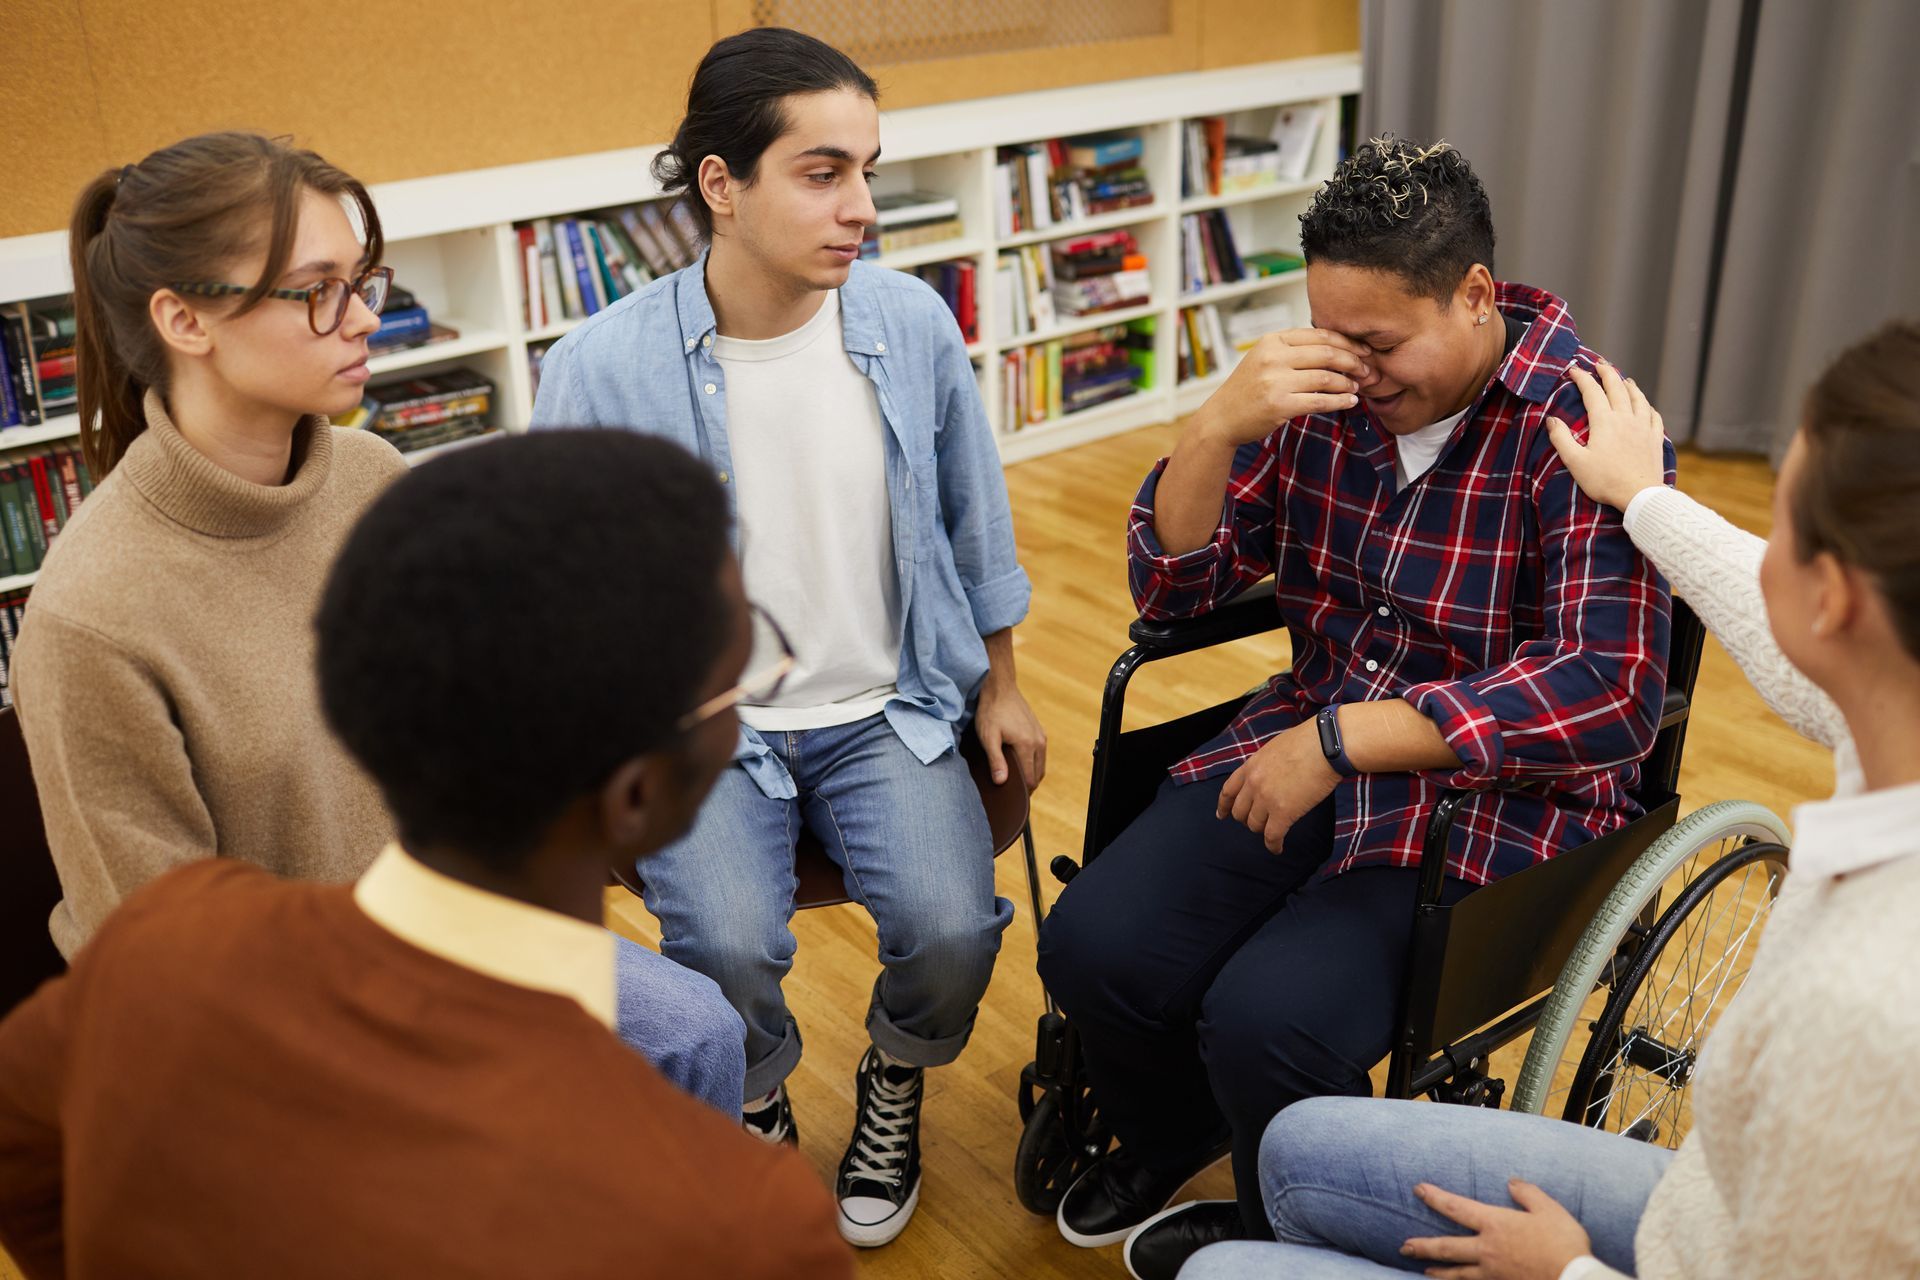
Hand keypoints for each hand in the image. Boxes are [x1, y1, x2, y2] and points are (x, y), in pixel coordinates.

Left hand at [975, 677, 1047, 790]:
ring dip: (1030, 773)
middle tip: (1009, 789)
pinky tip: (1018, 762)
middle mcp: (1039, 742)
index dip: (1021, 791)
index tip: (1009, 796)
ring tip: (1012, 777)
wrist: (999, 688)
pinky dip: (1032, 762)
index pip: (1031, 779)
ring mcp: (1041, 736)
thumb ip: (996, 760)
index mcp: (1028, 746)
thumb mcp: (988, 737)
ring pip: (1040, 764)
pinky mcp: (1039, 730)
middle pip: (1038, 774)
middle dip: (1026, 784)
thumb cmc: (991, 711)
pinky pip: (1040, 754)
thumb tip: (1002, 782)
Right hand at [1193, 328, 1372, 447]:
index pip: (1321, 335)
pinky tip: (1350, 402)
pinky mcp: (1280, 405)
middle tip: (1368, 370)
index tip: (1364, 351)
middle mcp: (1274, 357)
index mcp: (1273, 341)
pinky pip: (1320, 401)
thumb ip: (1293, 349)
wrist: (1222, 417)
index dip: (1348, 342)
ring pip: (1327, 378)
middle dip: (1354, 362)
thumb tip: (1336, 345)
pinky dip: (1340, 401)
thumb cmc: (1247, 388)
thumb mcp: (1264, 358)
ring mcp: (1276, 381)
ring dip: (1348, 384)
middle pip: (1328, 354)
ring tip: (1358, 388)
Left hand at [1216, 720, 1340, 851]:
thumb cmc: (1307, 742)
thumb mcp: (1274, 748)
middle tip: (1258, 822)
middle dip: (1247, 819)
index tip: (1221, 815)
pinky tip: (1277, 848)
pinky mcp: (1283, 813)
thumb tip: (1268, 774)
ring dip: (1263, 830)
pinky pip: (1272, 836)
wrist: (1325, 746)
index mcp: (1250, 766)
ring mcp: (1266, 799)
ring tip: (1273, 831)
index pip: (1228, 791)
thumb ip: (1265, 764)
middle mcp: (1253, 784)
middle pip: (1240, 812)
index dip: (1224, 806)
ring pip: (1255, 825)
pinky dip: (1273, 845)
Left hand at [1401, 1180, 1593, 1279]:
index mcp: (1495, 1224)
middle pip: (1447, 1247)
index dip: (1435, 1197)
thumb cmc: (1563, 1243)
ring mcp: (1493, 1272)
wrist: (1574, 1278)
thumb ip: (1527, 1193)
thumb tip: (1511, 1182)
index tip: (1418, 1189)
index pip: (1456, 1207)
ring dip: (1438, 1270)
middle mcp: (1487, 1249)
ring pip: (1457, 1272)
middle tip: (1404, 1246)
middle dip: (1423, 1245)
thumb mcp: (1548, 1209)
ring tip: (1423, 1269)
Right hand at [1546, 361, 1668, 510]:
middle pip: (1617, 388)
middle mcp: (1626, 418)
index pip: (1592, 392)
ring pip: (1638, 398)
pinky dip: (1647, 405)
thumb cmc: (1605, 481)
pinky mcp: (1655, 438)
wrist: (1639, 495)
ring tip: (1624, 379)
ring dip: (1629, 385)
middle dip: (1607, 373)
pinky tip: (1645, 405)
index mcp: (1604, 422)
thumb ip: (1561, 439)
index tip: (1574, 369)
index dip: (1582, 378)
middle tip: (1600, 364)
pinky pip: (1653, 415)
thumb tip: (1552, 420)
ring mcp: (1643, 427)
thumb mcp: (1575, 462)